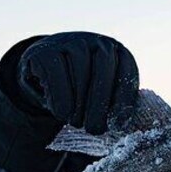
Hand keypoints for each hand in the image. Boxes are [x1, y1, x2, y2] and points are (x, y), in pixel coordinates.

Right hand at [17, 32, 138, 133]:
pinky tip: (62, 114)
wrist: (44, 72)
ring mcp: (69, 42)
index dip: (124, 98)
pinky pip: (55, 72)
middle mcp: (95, 42)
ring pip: (80, 70)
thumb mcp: (101, 94)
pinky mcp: (44, 50)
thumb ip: (114, 104)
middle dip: (100, 103)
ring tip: (77, 123)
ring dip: (79, 102)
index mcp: (117, 52)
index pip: (126, 71)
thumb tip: (121, 123)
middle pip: (103, 69)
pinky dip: (60, 96)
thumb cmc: (81, 89)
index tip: (119, 123)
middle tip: (95, 129)